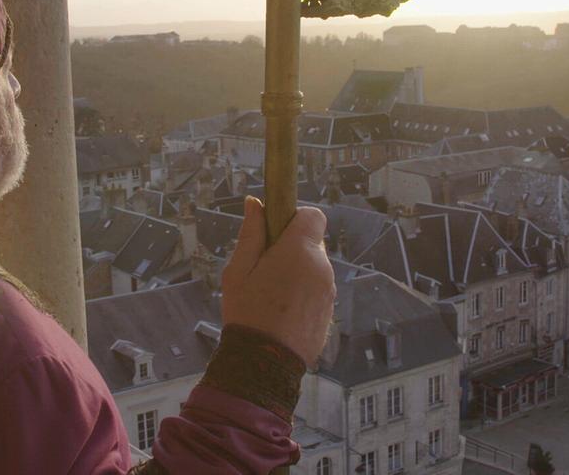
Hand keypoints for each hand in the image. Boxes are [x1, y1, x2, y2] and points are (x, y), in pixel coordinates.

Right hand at [221, 197, 335, 365]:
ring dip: (298, 271)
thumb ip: (251, 233)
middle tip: (266, 267)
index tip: (276, 230)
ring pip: (316, 267)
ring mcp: (329, 291)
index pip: (313, 215)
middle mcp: (322, 268)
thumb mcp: (239, 270)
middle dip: (293, 247)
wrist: (264, 364)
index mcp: (299, 251)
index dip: (295, 217)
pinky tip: (282, 310)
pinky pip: (318, 290)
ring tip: (272, 294)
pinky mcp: (329, 311)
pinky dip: (304, 292)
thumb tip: (255, 204)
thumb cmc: (248, 314)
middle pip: (313, 242)